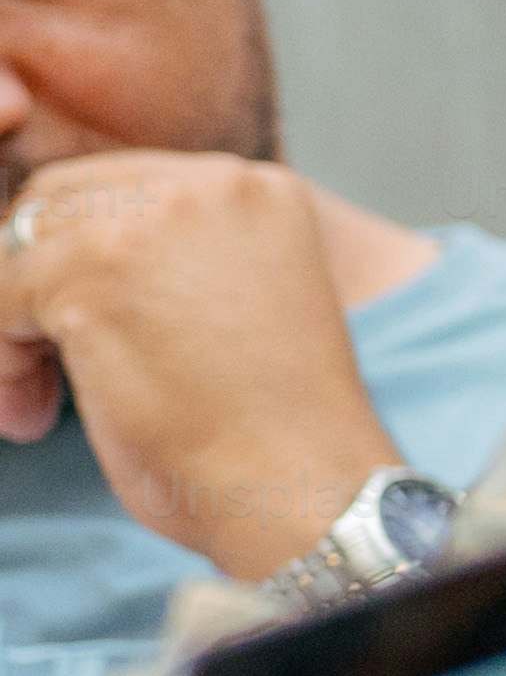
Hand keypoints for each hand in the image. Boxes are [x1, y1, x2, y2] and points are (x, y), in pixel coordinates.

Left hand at [0, 152, 407, 576]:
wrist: (306, 489)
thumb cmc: (276, 429)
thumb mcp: (238, 305)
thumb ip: (173, 261)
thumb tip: (54, 264)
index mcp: (258, 189)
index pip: (120, 192)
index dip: (84, 261)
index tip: (87, 334)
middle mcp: (208, 187)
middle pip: (58, 203)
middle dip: (37, 282)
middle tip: (50, 369)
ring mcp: (148, 225)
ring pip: (16, 252)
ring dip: (14, 328)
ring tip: (41, 402)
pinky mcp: (90, 275)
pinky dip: (3, 364)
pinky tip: (38, 416)